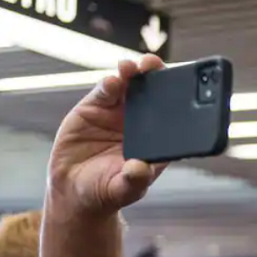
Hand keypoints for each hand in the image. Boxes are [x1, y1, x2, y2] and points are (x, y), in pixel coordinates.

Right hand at [47, 55, 168, 216]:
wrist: (73, 189)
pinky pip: (106, 91)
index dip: (180, 100)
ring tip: (133, 68)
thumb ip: (133, 181)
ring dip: (133, 73)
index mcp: (157, 141)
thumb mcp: (121, 190)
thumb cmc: (105, 191)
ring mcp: (119, 112)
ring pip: (131, 86)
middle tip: (155, 66)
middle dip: (157, 76)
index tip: (184, 88)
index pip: (174, 117)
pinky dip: (110, 84)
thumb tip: (140, 170)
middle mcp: (141, 122)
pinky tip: (113, 81)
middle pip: (155, 93)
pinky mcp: (96, 107)